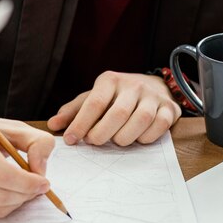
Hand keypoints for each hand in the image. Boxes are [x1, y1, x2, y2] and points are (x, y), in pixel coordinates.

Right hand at [0, 107, 54, 217]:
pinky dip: (2, 205)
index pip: (0, 173)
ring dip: (16, 203)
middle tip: (38, 188)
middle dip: (25, 195)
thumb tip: (41, 170)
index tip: (44, 182)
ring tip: (25, 190)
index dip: (27, 182)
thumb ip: (35, 141)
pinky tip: (6, 190)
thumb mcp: (9, 126)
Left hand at [48, 71, 180, 145]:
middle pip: (118, 113)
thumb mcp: (95, 97)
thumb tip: (53, 125)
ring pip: (140, 120)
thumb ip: (74, 111)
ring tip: (116, 140)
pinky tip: (137, 139)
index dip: (81, 123)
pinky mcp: (170, 108)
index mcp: (111, 80)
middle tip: (94, 142)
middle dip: (102, 133)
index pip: (94, 103)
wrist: (155, 87)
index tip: (71, 139)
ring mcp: (153, 96)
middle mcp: (133, 85)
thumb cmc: (118, 97)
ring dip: (125, 137)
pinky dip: (146, 137)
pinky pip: (159, 126)